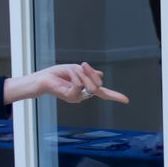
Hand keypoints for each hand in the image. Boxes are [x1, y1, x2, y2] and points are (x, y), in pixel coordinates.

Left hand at [7, 63, 127, 105]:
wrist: (41, 79)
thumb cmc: (55, 75)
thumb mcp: (76, 70)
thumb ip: (88, 74)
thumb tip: (101, 74)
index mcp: (85, 90)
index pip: (103, 93)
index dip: (115, 96)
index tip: (126, 100)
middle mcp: (82, 96)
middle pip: (98, 85)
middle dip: (91, 73)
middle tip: (82, 66)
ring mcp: (77, 98)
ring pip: (90, 85)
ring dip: (82, 73)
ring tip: (72, 70)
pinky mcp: (71, 97)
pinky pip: (80, 84)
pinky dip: (75, 76)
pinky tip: (68, 75)